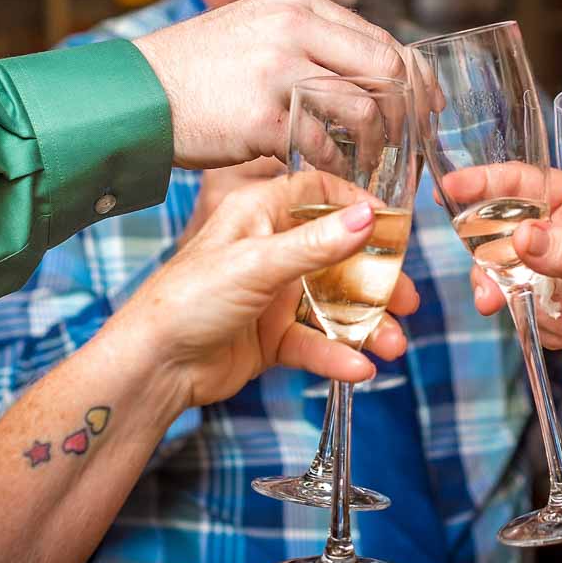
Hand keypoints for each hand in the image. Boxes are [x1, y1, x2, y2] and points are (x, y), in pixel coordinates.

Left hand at [104, 170, 417, 408]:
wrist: (153, 368)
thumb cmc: (187, 300)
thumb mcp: (257, 264)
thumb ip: (317, 243)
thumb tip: (367, 216)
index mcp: (259, 214)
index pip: (320, 194)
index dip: (359, 206)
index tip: (395, 228)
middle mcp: (271, 250)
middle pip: (338, 256)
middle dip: (376, 280)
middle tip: (408, 299)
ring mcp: (274, 295)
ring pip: (333, 304)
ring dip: (366, 324)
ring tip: (393, 344)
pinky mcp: (272, 337)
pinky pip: (315, 341)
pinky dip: (337, 355)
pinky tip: (358, 368)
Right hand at [132, 0, 406, 169]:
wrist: (135, 95)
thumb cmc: (197, 70)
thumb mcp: (254, 28)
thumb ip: (308, 39)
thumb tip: (369, 68)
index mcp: (297, 2)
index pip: (380, 37)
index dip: (414, 76)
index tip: (428, 104)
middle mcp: (292, 28)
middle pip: (384, 69)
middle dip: (407, 111)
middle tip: (409, 142)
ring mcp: (277, 71)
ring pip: (363, 109)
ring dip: (378, 144)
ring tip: (373, 164)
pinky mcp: (262, 118)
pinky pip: (325, 147)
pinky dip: (339, 167)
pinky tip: (338, 176)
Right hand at [453, 166, 561, 419]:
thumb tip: (522, 235)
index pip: (526, 183)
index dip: (484, 184)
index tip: (449, 190)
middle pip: (504, 237)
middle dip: (499, 271)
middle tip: (492, 294)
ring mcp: (559, 275)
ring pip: (511, 283)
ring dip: (538, 311)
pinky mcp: (556, 311)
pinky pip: (526, 316)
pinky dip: (550, 330)